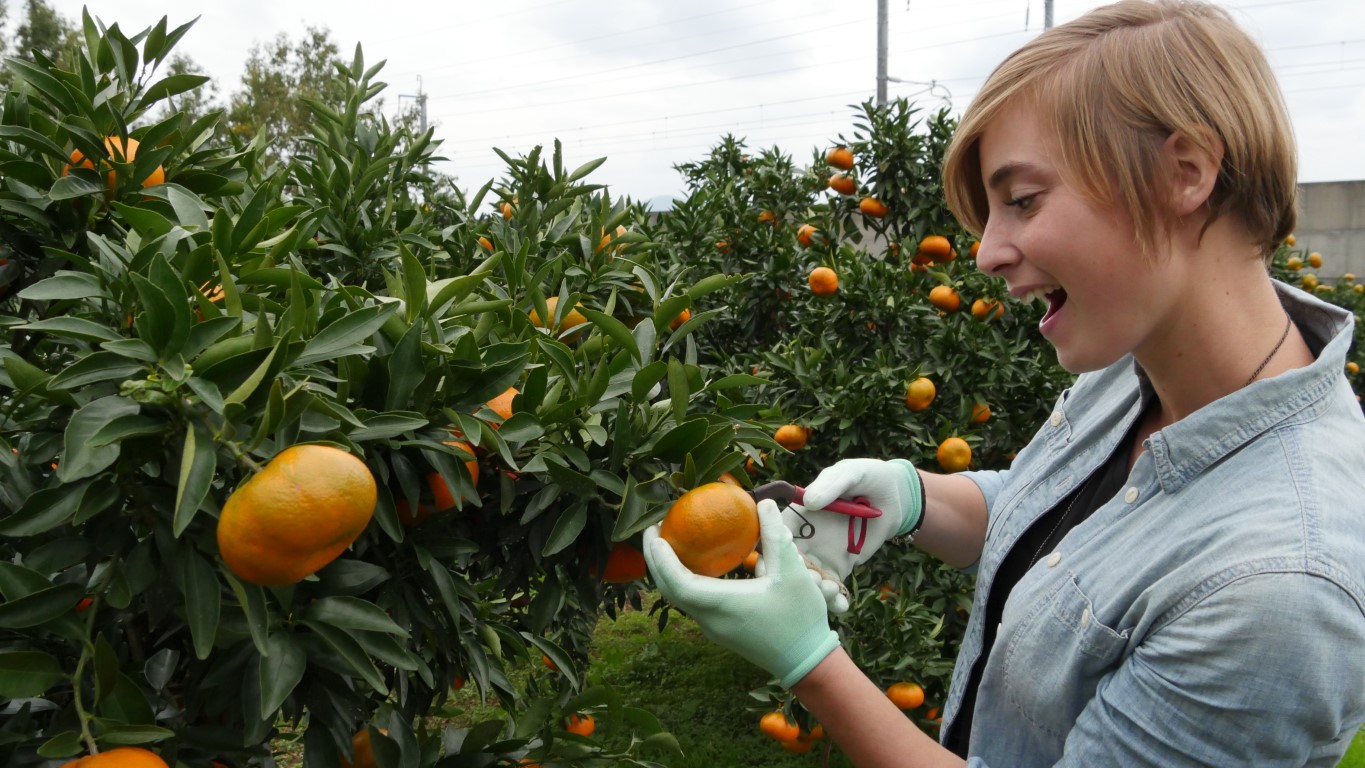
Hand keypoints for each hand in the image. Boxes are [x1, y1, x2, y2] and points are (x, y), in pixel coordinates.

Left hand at [644, 499, 839, 687]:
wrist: (807, 662)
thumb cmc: (800, 618)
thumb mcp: (793, 572)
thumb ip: (776, 536)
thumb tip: (762, 504)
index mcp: (722, 604)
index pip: (677, 583)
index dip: (662, 559)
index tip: (656, 534)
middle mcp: (710, 619)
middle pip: (669, 590)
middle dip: (656, 560)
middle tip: (654, 531)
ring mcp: (713, 628)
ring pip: (679, 598)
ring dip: (668, 571)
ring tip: (669, 543)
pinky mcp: (720, 631)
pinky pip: (692, 603)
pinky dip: (684, 581)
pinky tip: (696, 564)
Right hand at [780, 458, 922, 611]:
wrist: (896, 497)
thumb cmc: (868, 477)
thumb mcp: (850, 474)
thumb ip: (831, 485)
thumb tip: (810, 500)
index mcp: (798, 514)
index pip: (773, 534)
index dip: (771, 549)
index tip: (779, 561)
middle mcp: (804, 537)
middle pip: (786, 564)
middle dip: (793, 578)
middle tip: (811, 582)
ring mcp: (821, 555)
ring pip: (808, 580)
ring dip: (815, 591)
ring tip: (832, 592)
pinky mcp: (840, 567)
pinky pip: (833, 587)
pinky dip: (835, 601)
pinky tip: (843, 605)